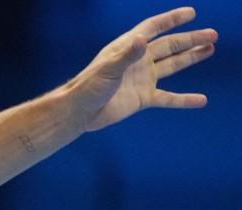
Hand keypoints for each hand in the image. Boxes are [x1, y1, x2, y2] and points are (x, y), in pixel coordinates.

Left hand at [69, 7, 216, 130]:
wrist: (80, 112)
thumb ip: (127, 55)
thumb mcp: (108, 68)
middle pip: (169, 46)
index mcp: (128, 47)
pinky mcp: (142, 97)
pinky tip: (201, 100)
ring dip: (190, 58)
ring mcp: (142, 79)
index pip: (153, 28)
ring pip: (172, 66)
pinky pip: (168, 98)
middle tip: (212, 35)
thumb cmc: (89, 86)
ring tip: (210, 49)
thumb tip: (142, 40)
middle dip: (190, 39)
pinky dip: (184, 100)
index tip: (191, 13)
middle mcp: (138, 61)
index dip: (171, 19)